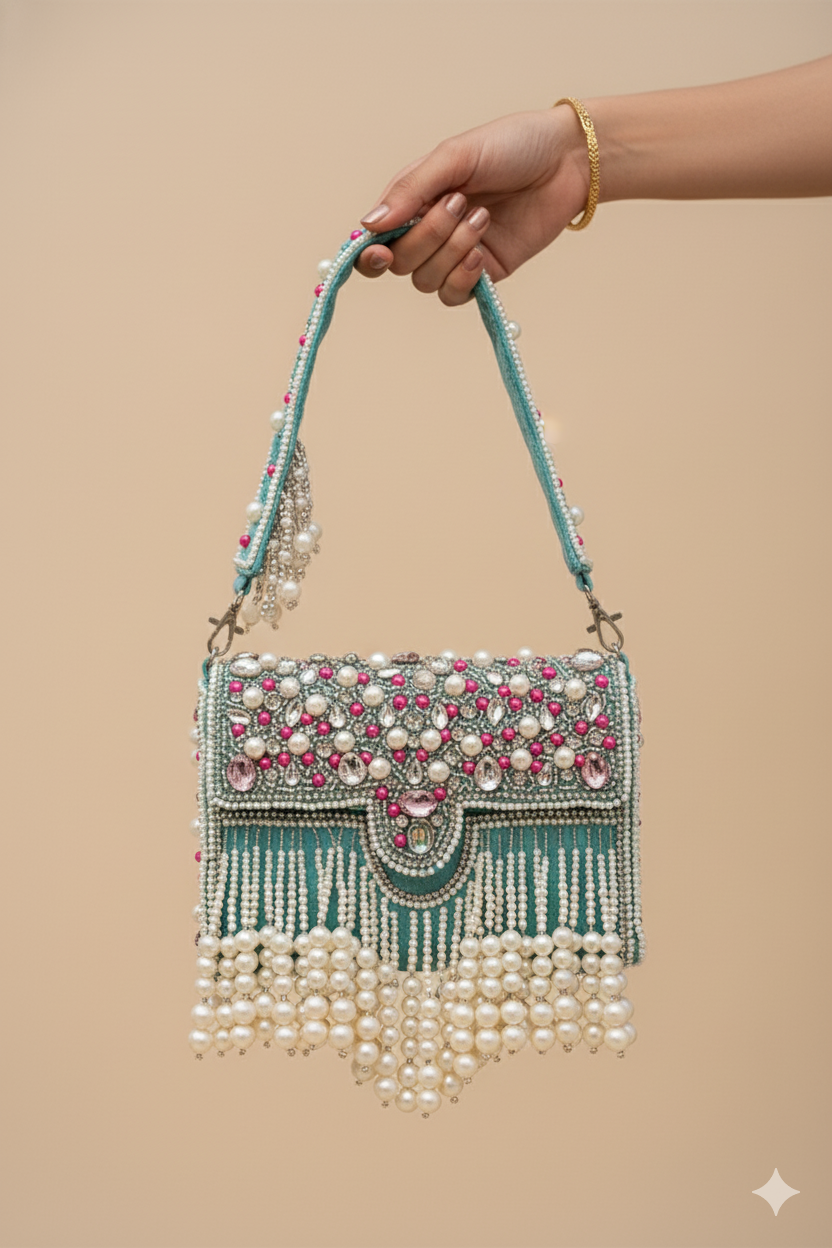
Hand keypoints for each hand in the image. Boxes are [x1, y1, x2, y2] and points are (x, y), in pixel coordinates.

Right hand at [354, 107, 590, 304]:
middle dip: (427, 237)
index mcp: (414, 199)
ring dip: (452, 251)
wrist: (566, 160)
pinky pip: (454, 295)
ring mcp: (455, 254)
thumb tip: (369, 224)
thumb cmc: (511, 146)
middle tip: (460, 202)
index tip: (379, 251)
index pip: (375, 239)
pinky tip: (481, 253)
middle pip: (400, 263)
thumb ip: (411, 189)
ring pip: (426, 281)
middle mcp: (429, 230)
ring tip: (482, 216)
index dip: (369, 253)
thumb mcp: (455, 156)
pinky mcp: (484, 274)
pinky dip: (462, 278)